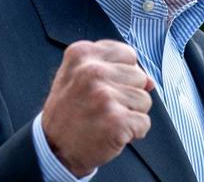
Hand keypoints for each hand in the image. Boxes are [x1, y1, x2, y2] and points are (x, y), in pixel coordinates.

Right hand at [41, 39, 154, 175]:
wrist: (53, 149)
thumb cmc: (70, 111)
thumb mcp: (79, 77)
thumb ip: (114, 68)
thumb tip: (150, 81)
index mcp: (82, 54)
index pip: (128, 54)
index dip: (122, 74)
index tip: (103, 87)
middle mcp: (92, 71)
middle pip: (140, 76)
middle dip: (128, 94)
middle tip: (102, 107)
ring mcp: (104, 96)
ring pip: (145, 99)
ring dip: (131, 113)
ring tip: (106, 119)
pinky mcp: (116, 120)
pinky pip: (144, 122)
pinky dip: (134, 132)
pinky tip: (112, 133)